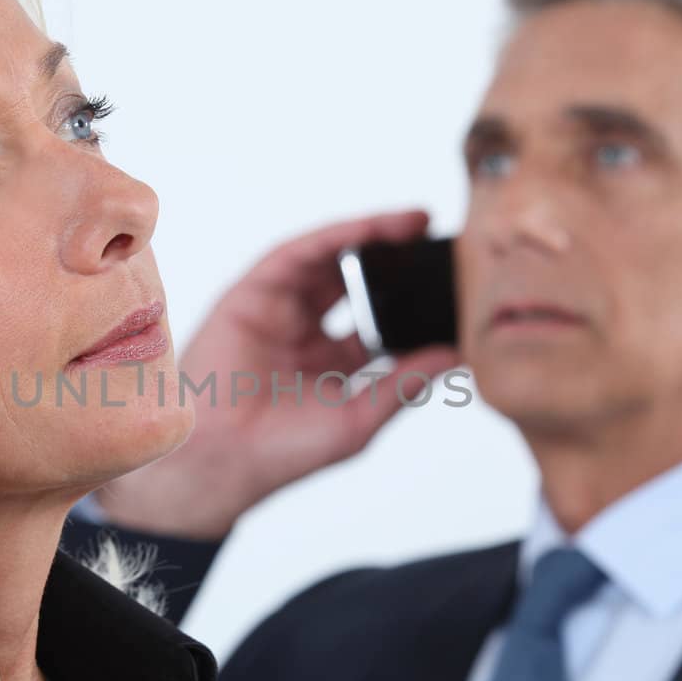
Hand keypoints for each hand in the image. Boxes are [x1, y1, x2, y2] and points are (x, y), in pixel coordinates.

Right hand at [94, 208, 459, 538]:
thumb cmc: (286, 450)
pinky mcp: (253, 293)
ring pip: (331, 258)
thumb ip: (405, 382)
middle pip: (359, 279)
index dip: (415, 297)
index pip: (381, 316)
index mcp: (334, 359)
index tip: (456, 283)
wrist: (225, 458)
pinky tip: (368, 229)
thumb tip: (456, 354)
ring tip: (414, 222)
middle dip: (398, 257)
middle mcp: (308, 328)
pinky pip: (298, 254)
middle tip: (440, 238)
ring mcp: (280, 309)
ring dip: (372, 235)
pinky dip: (333, 238)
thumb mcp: (361, 416)